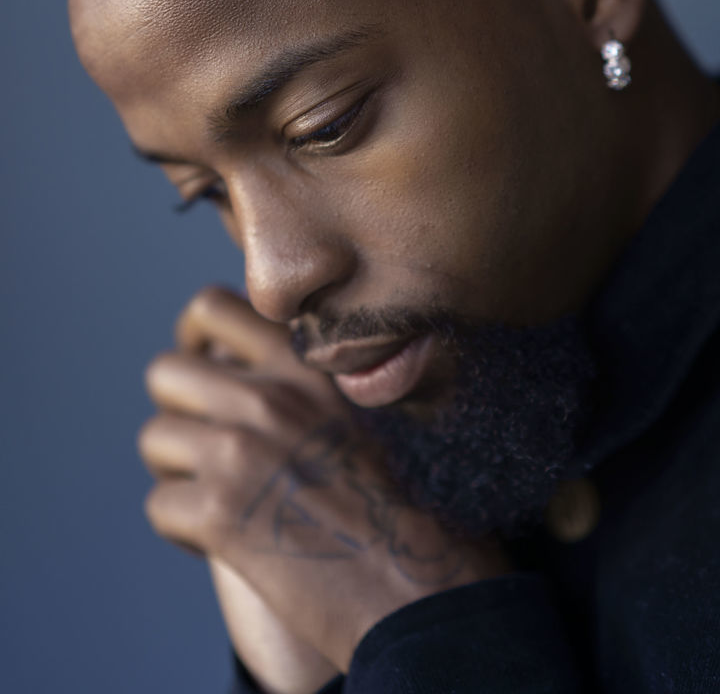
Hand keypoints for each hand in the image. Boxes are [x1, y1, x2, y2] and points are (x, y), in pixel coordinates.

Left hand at [138, 286, 513, 673]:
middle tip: (200, 445)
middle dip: (176, 410)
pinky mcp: (219, 514)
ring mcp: (238, 452)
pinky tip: (225, 543)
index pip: (212, 307)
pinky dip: (182, 529)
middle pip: (165, 370)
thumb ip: (305, 385)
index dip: (194, 340)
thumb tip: (244, 376)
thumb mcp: (363, 411)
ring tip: (215, 498)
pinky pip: (159, 506)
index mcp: (304, 364)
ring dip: (175, 471)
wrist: (418, 583)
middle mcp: (267, 397)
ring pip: (154, 438)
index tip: (202, 369)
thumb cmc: (406, 505)